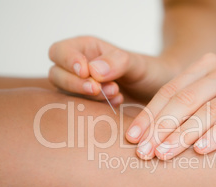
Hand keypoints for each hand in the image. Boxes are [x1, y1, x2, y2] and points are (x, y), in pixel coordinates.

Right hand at [48, 36, 177, 103]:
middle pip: (57, 74)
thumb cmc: (147, 72)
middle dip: (75, 83)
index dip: (68, 61)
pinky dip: (95, 108)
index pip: (60, 52)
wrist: (159, 92)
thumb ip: (117, 62)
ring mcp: (81, 88)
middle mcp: (79, 68)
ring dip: (86, 97)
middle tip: (98, 89)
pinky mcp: (88, 106)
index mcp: (86, 49)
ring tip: (115, 94)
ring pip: (66, 94)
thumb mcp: (137, 64)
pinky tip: (116, 103)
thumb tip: (92, 70)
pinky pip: (79, 108)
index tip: (85, 72)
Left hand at [126, 53, 215, 159]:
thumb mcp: (215, 88)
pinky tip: (201, 150)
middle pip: (186, 99)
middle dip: (161, 128)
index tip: (133, 138)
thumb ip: (190, 102)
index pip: (171, 90)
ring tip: (164, 155)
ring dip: (184, 135)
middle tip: (145, 152)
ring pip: (209, 111)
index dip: (150, 115)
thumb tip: (152, 133)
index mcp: (206, 65)